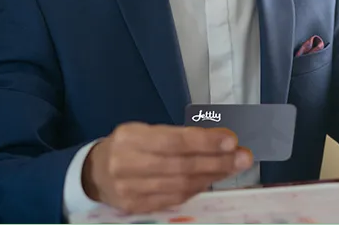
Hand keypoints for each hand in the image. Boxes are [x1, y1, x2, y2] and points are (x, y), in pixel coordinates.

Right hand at [82, 122, 252, 213]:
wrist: (95, 172)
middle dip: (217, 162)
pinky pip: (173, 199)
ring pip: (179, 185)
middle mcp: (126, 164)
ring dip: (212, 176)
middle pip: (180, 166)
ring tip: (233, 167)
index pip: (175, 141)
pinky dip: (196, 189)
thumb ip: (179, 135)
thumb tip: (220, 139)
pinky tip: (211, 180)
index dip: (205, 142)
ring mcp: (129, 189)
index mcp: (130, 138)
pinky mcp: (134, 207)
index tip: (231, 141)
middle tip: (242, 157)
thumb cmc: (129, 145)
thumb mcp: (147, 131)